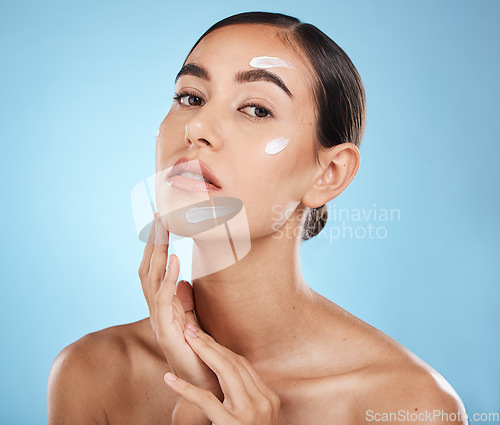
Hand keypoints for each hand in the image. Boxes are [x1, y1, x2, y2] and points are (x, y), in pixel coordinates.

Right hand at [138, 214, 220, 394]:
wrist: (206, 381)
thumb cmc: (201, 350)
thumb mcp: (193, 318)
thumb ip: (185, 299)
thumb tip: (182, 280)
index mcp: (162, 305)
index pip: (153, 268)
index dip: (154, 244)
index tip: (161, 219)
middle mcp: (156, 310)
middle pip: (147, 267)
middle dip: (152, 240)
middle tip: (158, 214)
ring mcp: (158, 320)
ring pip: (151, 278)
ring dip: (157, 250)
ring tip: (163, 226)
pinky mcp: (166, 331)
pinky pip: (163, 299)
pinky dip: (167, 276)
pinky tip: (174, 258)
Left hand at [164, 323, 280, 424]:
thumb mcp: (254, 418)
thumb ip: (244, 399)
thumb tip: (224, 378)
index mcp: (269, 399)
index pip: (243, 365)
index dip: (221, 348)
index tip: (204, 337)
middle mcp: (263, 402)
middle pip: (234, 363)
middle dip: (211, 344)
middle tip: (191, 329)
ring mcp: (250, 414)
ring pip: (226, 373)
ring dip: (203, 353)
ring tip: (185, 341)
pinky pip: (207, 402)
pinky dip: (186, 389)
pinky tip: (170, 380)